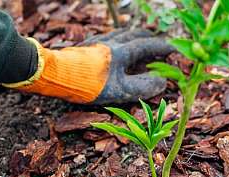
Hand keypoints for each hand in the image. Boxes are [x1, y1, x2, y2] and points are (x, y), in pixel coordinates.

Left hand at [5, 30, 173, 103]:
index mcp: (121, 51)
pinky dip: (117, 41)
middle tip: (158, 42)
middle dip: (149, 38)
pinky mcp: (85, 47)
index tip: (175, 49)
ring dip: (133, 37)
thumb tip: (162, 83)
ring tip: (138, 42)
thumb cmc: (86, 84)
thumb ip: (142, 86)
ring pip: (120, 34)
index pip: (148, 46)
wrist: (53, 74)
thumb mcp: (119, 90)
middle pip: (135, 34)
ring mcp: (96, 43)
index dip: (163, 48)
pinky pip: (107, 39)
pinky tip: (112, 48)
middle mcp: (110, 42)